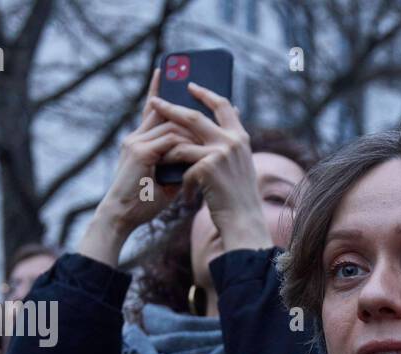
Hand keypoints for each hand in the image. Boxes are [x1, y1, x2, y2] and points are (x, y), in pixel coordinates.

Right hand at [79, 70, 193, 265]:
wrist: (121, 217)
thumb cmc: (143, 202)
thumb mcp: (166, 179)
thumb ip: (179, 162)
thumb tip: (200, 156)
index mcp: (140, 141)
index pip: (154, 111)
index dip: (164, 93)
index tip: (177, 78)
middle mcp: (136, 136)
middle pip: (165, 112)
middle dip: (189, 106)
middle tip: (211, 96)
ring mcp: (136, 142)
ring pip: (173, 127)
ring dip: (194, 134)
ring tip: (211, 141)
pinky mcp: (140, 152)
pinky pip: (171, 141)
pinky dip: (187, 147)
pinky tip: (199, 154)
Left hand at [150, 83, 273, 251]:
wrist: (244, 222)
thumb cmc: (239, 197)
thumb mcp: (239, 166)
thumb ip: (230, 145)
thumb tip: (217, 127)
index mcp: (241, 138)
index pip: (223, 106)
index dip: (206, 94)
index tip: (190, 86)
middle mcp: (232, 141)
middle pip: (195, 117)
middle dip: (172, 108)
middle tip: (156, 102)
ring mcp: (220, 153)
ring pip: (182, 142)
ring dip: (166, 150)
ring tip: (156, 156)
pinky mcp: (207, 167)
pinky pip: (183, 168)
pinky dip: (180, 182)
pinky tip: (184, 197)